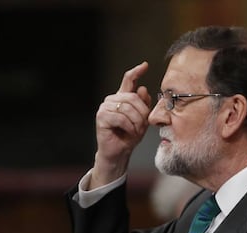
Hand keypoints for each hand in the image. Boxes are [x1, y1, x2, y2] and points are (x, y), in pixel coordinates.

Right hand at [90, 62, 151, 188]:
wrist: (119, 152)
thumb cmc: (129, 137)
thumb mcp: (142, 120)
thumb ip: (143, 105)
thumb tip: (142, 89)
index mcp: (122, 98)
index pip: (128, 80)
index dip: (136, 72)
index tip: (145, 65)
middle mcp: (112, 100)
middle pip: (132, 97)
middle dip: (142, 113)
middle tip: (143, 126)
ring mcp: (105, 107)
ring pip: (127, 108)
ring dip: (136, 122)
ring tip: (136, 131)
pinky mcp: (101, 117)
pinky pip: (121, 118)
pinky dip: (129, 127)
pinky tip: (129, 132)